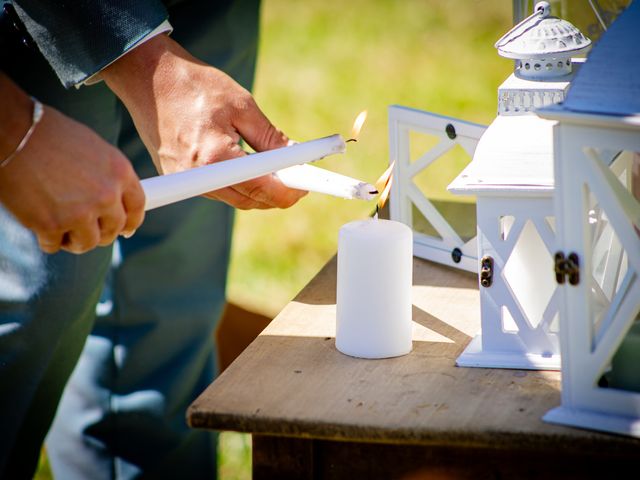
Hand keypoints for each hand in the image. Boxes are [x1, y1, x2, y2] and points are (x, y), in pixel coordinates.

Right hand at [0, 74, 144, 253]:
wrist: (14, 133)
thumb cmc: (50, 136)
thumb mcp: (93, 149)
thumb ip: (108, 176)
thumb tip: (116, 201)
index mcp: (120, 172)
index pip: (137, 207)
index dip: (131, 221)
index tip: (125, 229)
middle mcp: (106, 195)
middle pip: (113, 229)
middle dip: (100, 232)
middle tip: (85, 228)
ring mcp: (80, 213)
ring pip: (88, 243)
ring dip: (75, 241)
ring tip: (62, 229)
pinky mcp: (52, 225)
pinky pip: (54, 245)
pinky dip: (47, 240)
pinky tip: (40, 226)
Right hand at [101, 34, 305, 209]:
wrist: (147, 78)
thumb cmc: (195, 85)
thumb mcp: (242, 105)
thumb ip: (270, 137)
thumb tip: (295, 158)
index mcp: (214, 157)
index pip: (262, 189)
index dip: (290, 191)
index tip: (307, 186)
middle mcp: (198, 177)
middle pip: (250, 201)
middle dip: (278, 194)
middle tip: (298, 179)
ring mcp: (186, 181)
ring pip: (235, 200)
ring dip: (260, 191)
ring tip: (279, 172)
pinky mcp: (179, 178)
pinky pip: (219, 191)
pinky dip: (240, 185)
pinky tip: (252, 170)